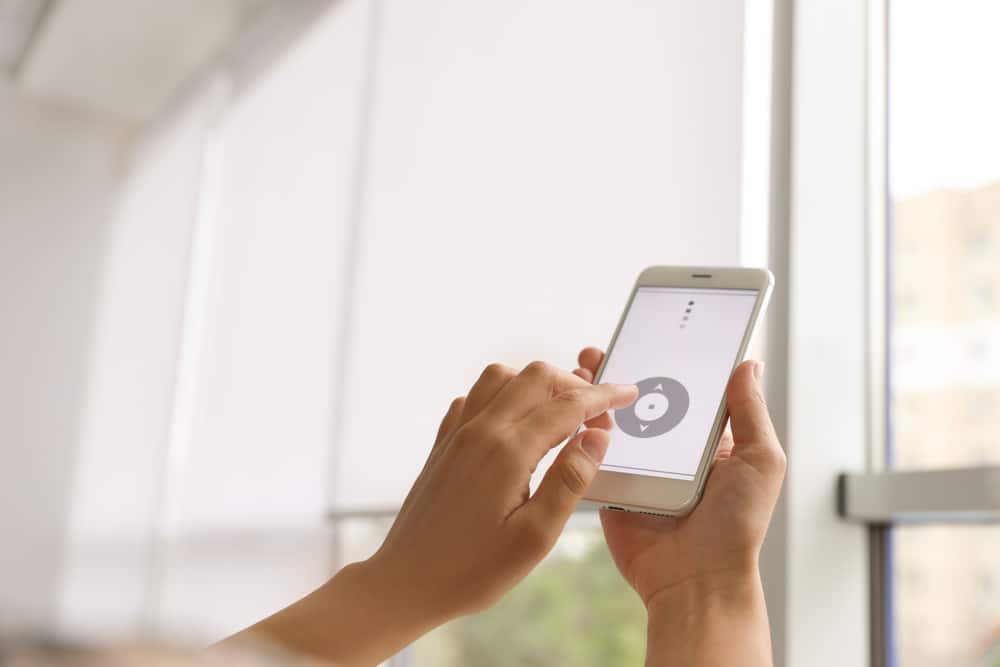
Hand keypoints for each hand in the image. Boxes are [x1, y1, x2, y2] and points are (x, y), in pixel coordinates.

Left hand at [374, 361, 636, 617]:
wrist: (405, 582)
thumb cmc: (471, 570)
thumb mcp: (535, 538)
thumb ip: (570, 481)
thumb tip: (597, 438)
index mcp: (507, 451)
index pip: (568, 405)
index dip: (604, 397)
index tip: (628, 394)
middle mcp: (480, 431)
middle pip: (535, 376)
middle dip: (574, 382)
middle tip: (598, 408)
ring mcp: (457, 433)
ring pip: (501, 377)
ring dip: (536, 384)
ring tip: (559, 412)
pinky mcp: (443, 444)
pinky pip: (474, 397)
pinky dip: (502, 396)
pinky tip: (514, 423)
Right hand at [575, 348, 783, 666]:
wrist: (695, 582)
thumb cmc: (736, 527)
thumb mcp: (761, 462)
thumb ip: (750, 412)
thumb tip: (747, 363)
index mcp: (707, 439)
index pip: (688, 387)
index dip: (672, 358)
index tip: (656, 327)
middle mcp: (671, 449)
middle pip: (644, 399)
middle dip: (624, 369)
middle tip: (607, 346)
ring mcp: (639, 467)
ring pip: (614, 422)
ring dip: (597, 394)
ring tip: (583, 369)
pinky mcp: (612, 487)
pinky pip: (593, 454)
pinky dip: (581, 432)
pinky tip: (569, 408)